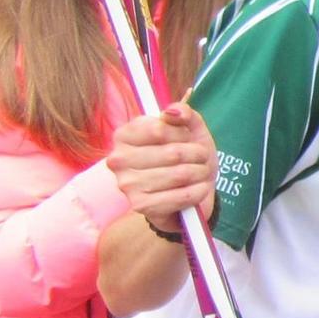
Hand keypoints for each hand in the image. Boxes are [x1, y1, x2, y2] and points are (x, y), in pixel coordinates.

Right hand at [105, 102, 216, 232]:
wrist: (189, 189)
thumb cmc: (186, 156)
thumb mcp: (189, 129)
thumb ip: (184, 113)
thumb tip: (172, 111)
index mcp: (124, 135)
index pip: (161, 129)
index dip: (183, 133)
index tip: (187, 138)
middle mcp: (118, 160)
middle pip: (173, 153)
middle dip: (198, 154)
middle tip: (201, 157)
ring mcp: (127, 185)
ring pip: (181, 175)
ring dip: (201, 172)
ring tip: (200, 172)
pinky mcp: (141, 206)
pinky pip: (184, 196)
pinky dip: (199, 191)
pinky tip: (198, 188)